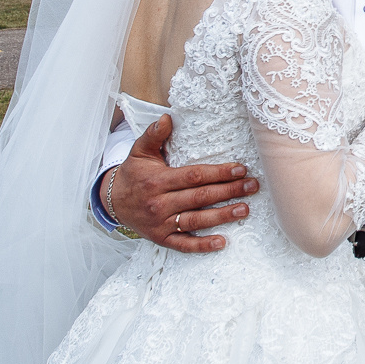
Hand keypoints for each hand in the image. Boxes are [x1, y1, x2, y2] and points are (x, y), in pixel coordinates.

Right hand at [101, 114, 260, 253]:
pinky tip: (222, 242)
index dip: (218, 173)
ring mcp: (161, 223)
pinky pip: (183, 244)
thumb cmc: (133, 174)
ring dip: (222, 216)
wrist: (112, 202)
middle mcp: (160, 203)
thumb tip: (167, 118)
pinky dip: (202, 246)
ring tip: (245, 209)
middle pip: (200, 197)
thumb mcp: (139, 151)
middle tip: (252, 186)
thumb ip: (153, 135)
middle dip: (229, 191)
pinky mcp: (161, 239)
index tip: (240, 169)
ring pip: (196, 220)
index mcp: (158, 181)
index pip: (194, 176)